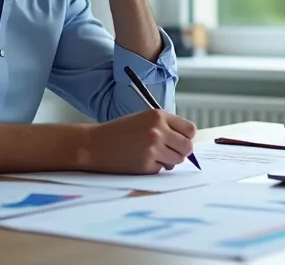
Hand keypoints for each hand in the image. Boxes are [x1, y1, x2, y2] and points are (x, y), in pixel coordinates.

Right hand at [81, 109, 196, 173]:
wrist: (95, 144)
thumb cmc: (118, 132)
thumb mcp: (143, 119)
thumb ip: (165, 127)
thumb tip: (186, 142)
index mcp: (158, 116)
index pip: (190, 129)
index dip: (186, 137)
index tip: (180, 140)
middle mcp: (157, 131)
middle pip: (187, 147)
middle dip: (181, 151)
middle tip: (170, 152)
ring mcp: (152, 149)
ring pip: (177, 160)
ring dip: (169, 161)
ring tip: (153, 155)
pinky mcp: (146, 165)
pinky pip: (162, 169)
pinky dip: (154, 167)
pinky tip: (141, 160)